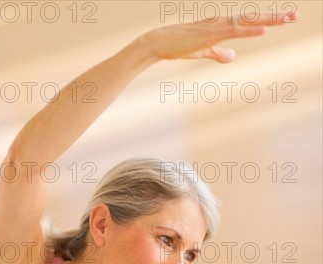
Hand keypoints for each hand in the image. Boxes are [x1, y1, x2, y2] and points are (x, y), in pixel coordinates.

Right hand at [142, 11, 297, 62]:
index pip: (248, 21)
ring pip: (247, 21)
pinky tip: (263, 28)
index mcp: (221, 25)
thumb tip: (233, 57)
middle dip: (274, 17)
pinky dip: (249, 29)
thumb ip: (218, 53)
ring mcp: (216, 26)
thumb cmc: (178, 46)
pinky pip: (233, 31)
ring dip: (268, 20)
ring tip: (287, 19)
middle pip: (253, 17)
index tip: (285, 19)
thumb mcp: (203, 51)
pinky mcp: (209, 34)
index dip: (267, 20)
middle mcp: (221, 21)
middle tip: (295, 16)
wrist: (159, 43)